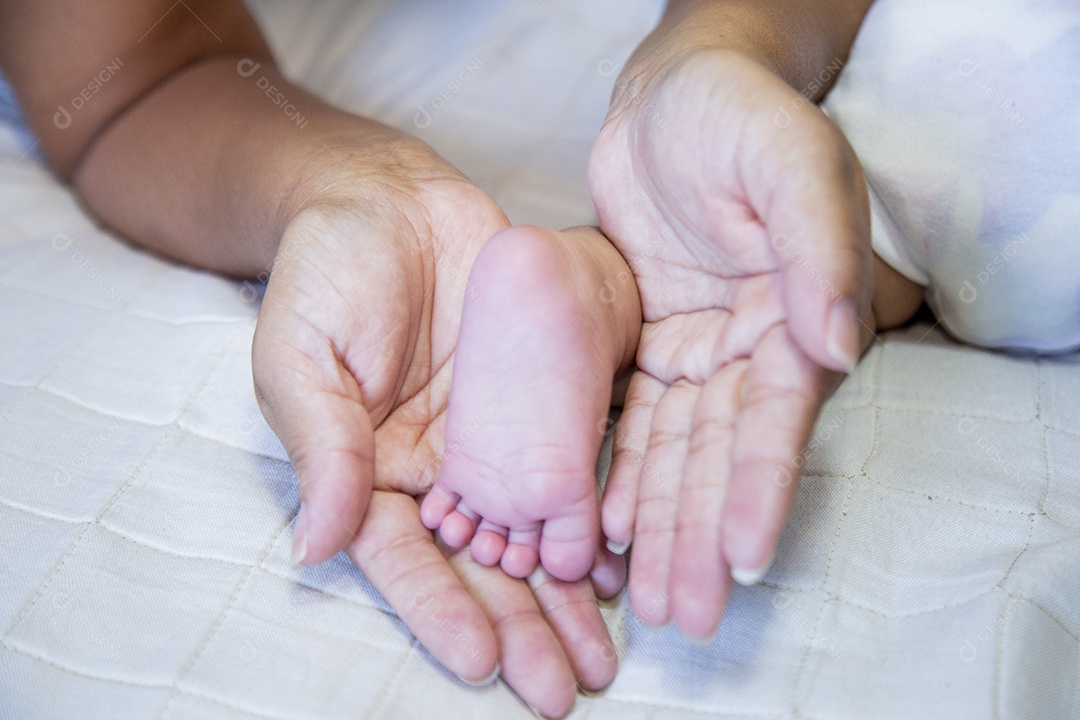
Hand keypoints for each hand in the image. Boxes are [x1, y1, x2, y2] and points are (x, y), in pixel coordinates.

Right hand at [251, 132, 624, 706]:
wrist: (387, 199)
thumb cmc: (327, 271)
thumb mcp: (303, 357)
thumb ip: (321, 447)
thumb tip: (315, 547)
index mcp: (368, 473)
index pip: (405, 559)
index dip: (442, 610)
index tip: (486, 661)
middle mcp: (435, 470)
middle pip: (479, 565)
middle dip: (520, 627)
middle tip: (563, 688)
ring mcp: (490, 438)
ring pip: (531, 531)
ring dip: (565, 596)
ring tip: (603, 654)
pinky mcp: (537, 398)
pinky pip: (569, 464)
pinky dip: (593, 516)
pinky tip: (623, 562)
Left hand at [588, 49, 871, 639]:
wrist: (671, 93)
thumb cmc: (736, 112)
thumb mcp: (785, 158)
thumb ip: (815, 246)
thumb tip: (839, 344)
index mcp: (798, 312)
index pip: (777, 417)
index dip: (759, 488)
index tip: (742, 560)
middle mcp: (751, 347)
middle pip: (722, 455)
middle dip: (702, 535)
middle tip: (681, 612)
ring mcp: (696, 351)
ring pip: (676, 453)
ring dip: (661, 524)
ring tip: (642, 595)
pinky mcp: (644, 344)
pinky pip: (630, 420)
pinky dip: (619, 473)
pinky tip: (605, 527)